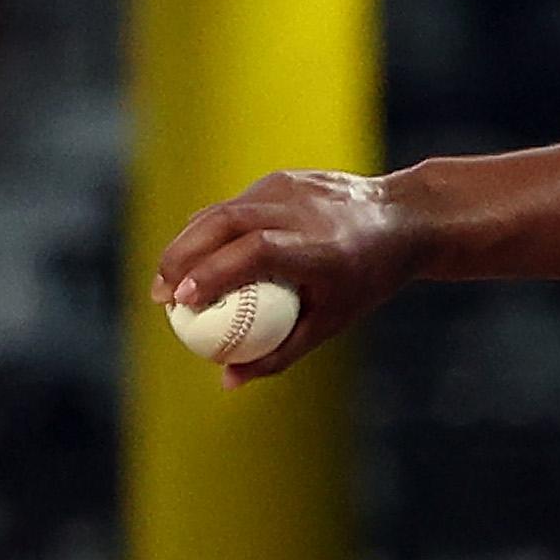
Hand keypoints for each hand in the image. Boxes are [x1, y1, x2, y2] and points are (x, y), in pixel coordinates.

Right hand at [151, 168, 417, 384]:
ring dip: (186, 244)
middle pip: (223, 224)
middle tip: (159, 295)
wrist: (400, 218)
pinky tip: (194, 257)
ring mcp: (287, 189)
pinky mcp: (279, 179)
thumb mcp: (330, 323)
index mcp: (318, 247)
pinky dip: (209, 232)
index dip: (212, 273)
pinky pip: (233, 206)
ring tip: (167, 279)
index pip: (254, 252)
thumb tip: (227, 380)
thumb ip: (279, 352)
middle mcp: (299, 211)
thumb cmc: (366, 281)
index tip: (180, 301)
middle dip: (180, 258)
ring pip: (221, 211)